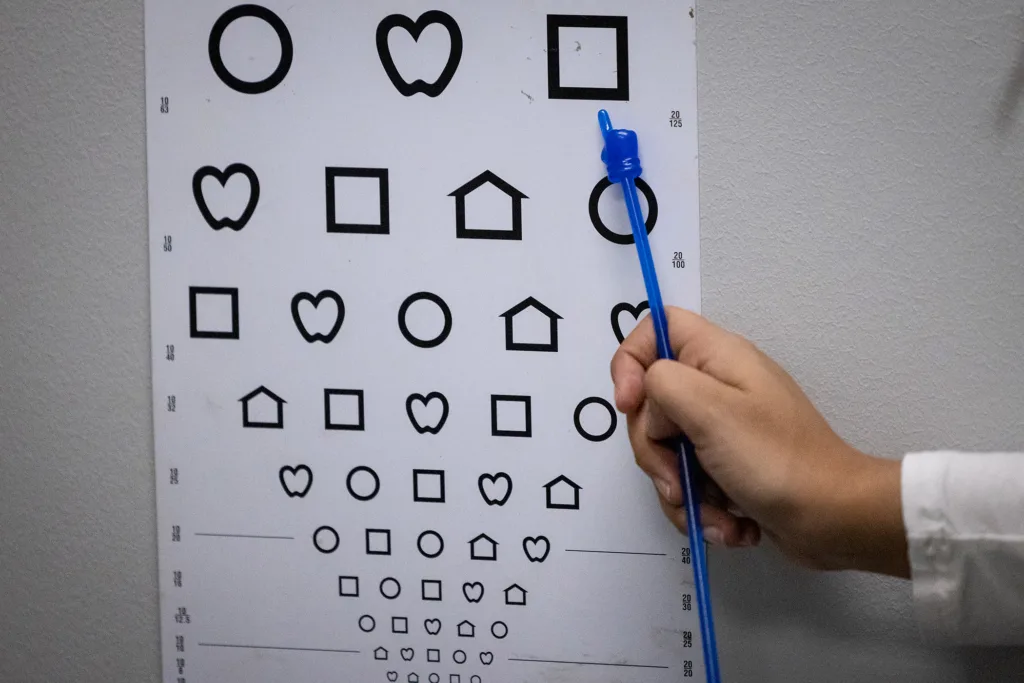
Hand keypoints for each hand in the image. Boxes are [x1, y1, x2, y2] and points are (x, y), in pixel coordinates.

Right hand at [610, 307, 908, 577]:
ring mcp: (723, 427)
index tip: (632, 406)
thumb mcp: (710, 410)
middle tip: (677, 480)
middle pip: (651, 404)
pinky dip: (703, 507)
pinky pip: (690, 480)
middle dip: (656, 452)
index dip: (631, 363)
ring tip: (713, 513)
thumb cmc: (776, 459)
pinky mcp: (728, 465)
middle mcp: (717, 385)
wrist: (834, 519)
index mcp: (717, 356)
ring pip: (667, 450)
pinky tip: (730, 524)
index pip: (656, 329)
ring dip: (680, 491)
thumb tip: (648, 396)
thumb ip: (662, 383)